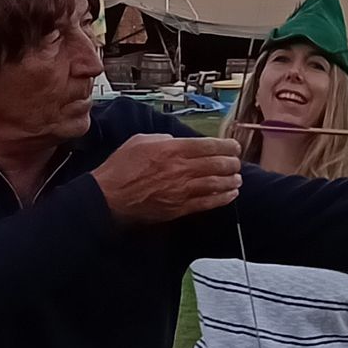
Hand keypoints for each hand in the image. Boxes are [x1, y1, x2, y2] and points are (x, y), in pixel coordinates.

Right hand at [94, 133, 240, 222]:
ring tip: (238, 178)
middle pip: (218, 164)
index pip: (209, 145)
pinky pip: (208, 203)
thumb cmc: (121, 168)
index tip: (234, 146)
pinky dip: (223, 198)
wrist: (109, 197)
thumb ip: (163, 139)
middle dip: (233, 163)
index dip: (227, 145)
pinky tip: (231, 195)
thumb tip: (177, 141)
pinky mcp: (180, 208)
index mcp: (172, 149)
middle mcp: (181, 169)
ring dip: (232, 181)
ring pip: (217, 184)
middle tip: (237, 162)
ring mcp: (182, 190)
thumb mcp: (140, 141)